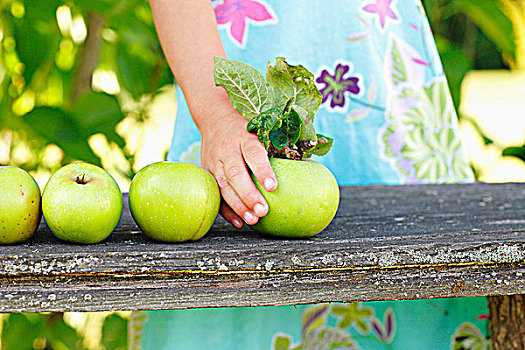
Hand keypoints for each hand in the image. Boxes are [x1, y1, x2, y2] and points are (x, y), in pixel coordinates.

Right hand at [200, 108, 277, 228]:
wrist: (215, 119)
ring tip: (253, 220)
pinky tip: (240, 222)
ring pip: (223, 186)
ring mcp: (214, 161)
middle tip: (263, 211)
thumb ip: (279, 147)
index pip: (253, 153)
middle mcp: (228, 149)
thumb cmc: (247, 130)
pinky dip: (226, 210)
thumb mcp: (261, 131)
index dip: (263, 170)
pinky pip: (215, 194)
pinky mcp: (206, 172)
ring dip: (238, 205)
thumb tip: (309, 166)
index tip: (273, 187)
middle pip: (235, 173)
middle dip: (248, 194)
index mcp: (245, 137)